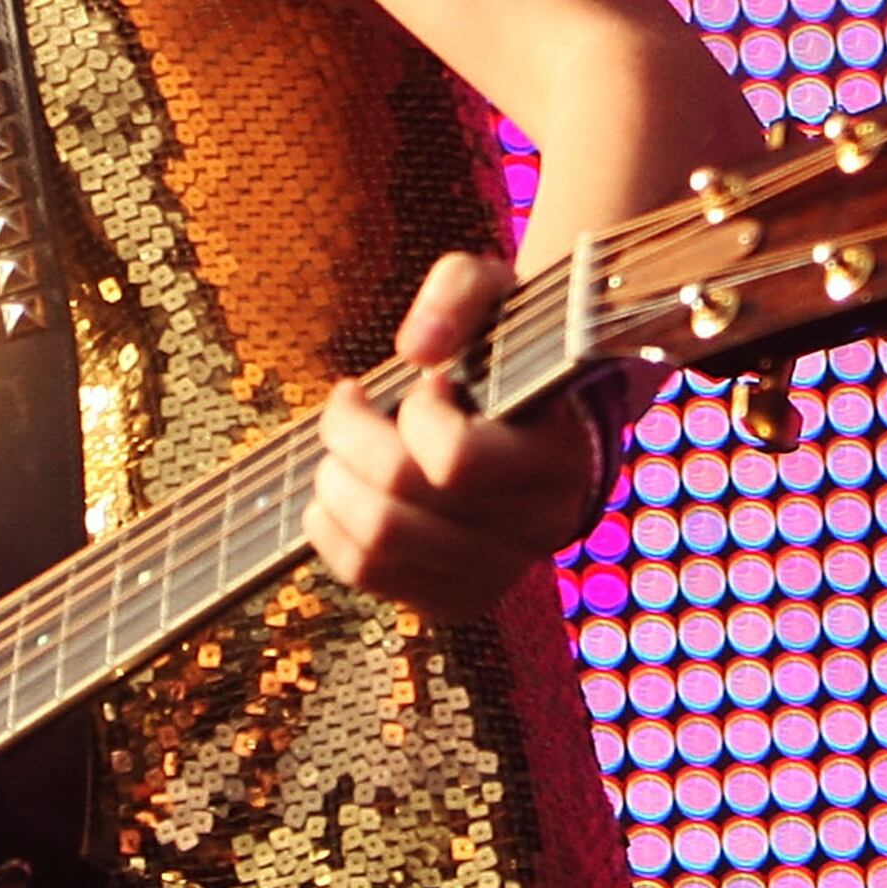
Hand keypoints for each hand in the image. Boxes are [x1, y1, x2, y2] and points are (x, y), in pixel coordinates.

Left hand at [303, 249, 608, 622]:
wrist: (540, 417)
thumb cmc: (510, 348)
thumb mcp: (495, 292)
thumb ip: (458, 294)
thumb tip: (415, 350)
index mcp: (558, 460)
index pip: (456, 461)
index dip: (417, 413)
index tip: (426, 382)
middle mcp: (537, 529)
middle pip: (397, 510)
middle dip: (347, 440)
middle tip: (351, 402)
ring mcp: (497, 572)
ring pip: (375, 546)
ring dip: (333, 482)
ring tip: (344, 442)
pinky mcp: (455, 595)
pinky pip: (364, 573)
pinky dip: (328, 523)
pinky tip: (342, 481)